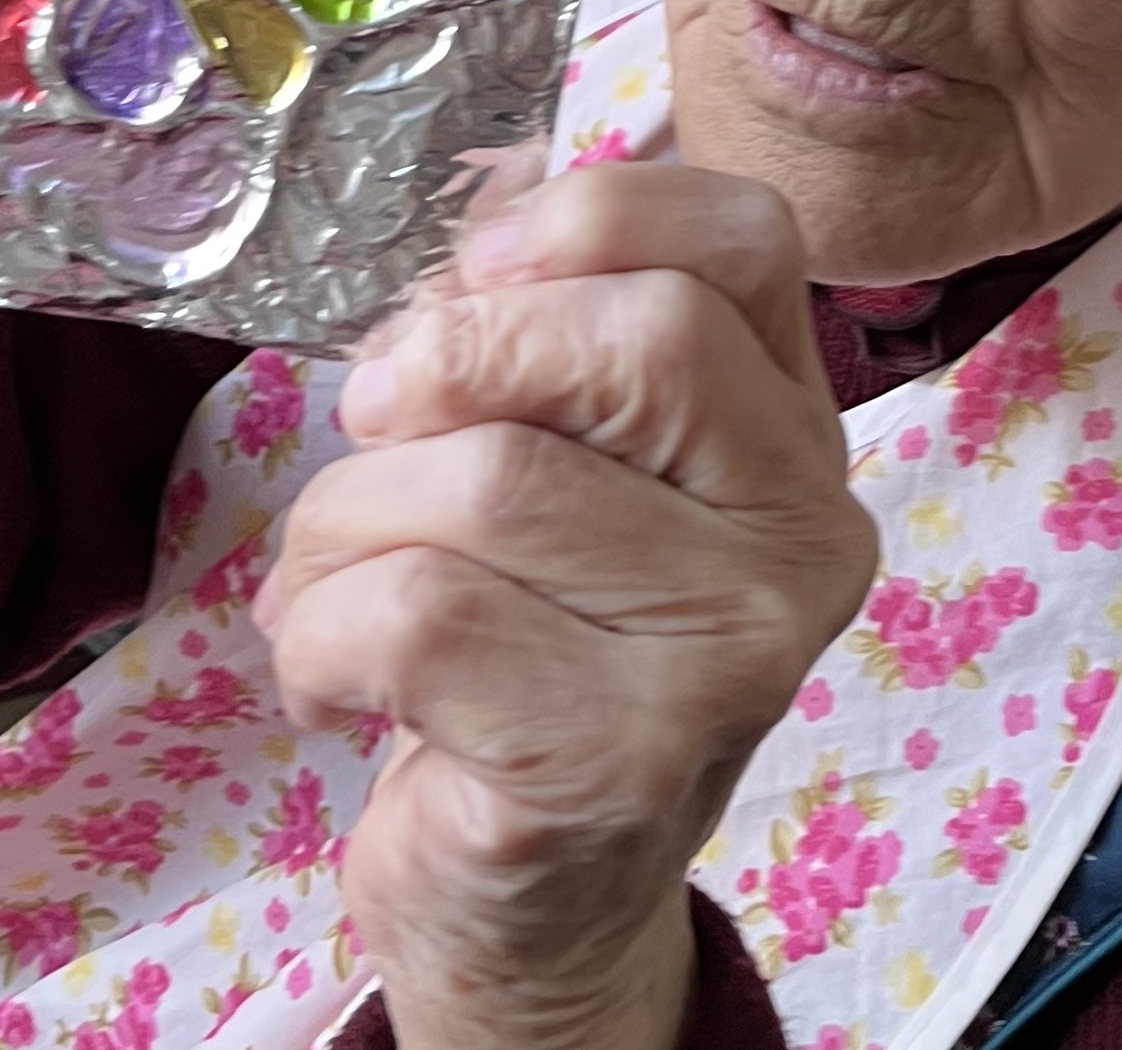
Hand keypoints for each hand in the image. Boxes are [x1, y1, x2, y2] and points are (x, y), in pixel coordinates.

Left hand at [256, 162, 876, 1049]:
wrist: (535, 901)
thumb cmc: (530, 639)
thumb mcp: (568, 464)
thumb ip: (542, 336)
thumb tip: (464, 242)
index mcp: (797, 425)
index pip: (745, 239)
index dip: (592, 220)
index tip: (477, 270)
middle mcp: (805, 531)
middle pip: (640, 342)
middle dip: (451, 362)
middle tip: (376, 422)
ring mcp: (733, 654)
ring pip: (492, 480)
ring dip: (344, 521)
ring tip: (332, 581)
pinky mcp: (619, 760)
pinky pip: (413, 615)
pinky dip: (317, 634)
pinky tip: (335, 680)